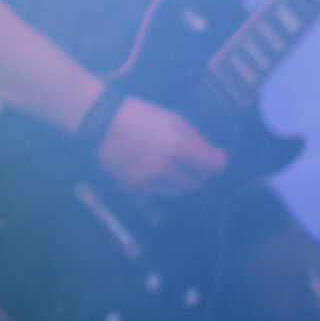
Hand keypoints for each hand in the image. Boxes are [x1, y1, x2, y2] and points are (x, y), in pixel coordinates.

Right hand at [92, 91, 225, 198]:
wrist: (101, 122)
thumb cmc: (140, 115)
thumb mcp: (174, 119)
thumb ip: (198, 140)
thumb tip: (218, 157)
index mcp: (177, 147)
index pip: (213, 166)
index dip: (217, 161)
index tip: (216, 158)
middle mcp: (164, 169)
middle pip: (197, 182)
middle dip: (200, 173)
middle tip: (194, 163)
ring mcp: (148, 182)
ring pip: (179, 192)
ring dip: (182, 182)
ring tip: (175, 170)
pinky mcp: (134, 190)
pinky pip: (154, 204)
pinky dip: (159, 204)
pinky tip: (160, 204)